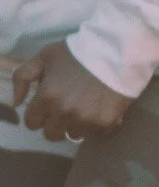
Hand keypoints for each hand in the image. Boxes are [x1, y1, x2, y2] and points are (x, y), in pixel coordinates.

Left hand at [12, 44, 131, 142]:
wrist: (116, 51)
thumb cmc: (77, 53)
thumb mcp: (44, 57)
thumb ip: (22, 77)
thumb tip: (15, 103)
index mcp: (46, 97)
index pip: (32, 122)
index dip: (38, 114)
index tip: (48, 105)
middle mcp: (64, 113)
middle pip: (51, 134)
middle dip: (55, 123)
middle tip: (65, 108)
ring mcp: (85, 120)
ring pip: (73, 135)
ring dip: (76, 125)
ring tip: (85, 108)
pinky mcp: (105, 124)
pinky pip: (94, 133)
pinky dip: (96, 124)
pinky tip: (100, 108)